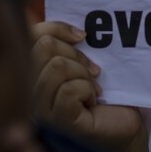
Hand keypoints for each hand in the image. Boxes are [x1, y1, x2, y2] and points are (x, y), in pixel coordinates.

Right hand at [30, 22, 149, 151]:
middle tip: (93, 70)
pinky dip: (88, 90)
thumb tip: (77, 32)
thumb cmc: (104, 92)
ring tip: (92, 88)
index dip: (57, 28)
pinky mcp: (57, 123)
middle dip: (76, 54)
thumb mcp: (84, 62)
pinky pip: (69, 91)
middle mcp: (27, 92)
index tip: (82, 36)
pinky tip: (92, 102)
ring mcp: (39, 110)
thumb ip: (68, 46)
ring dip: (84, 74)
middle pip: (43, 48)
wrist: (124, 122)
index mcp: (31, 73)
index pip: (30, 36)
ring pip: (56, 67)